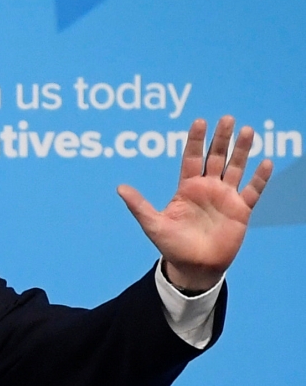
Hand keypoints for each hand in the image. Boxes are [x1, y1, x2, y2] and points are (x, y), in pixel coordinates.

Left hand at [117, 116, 271, 292]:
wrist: (194, 267)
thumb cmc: (172, 246)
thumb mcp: (153, 224)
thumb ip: (139, 205)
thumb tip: (120, 188)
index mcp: (187, 188)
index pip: (191, 158)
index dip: (195, 140)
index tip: (199, 121)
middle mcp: (207, 188)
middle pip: (216, 157)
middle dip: (221, 138)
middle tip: (226, 118)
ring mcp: (225, 197)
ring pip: (235, 168)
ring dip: (241, 150)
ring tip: (247, 130)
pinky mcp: (241, 210)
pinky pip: (252, 190)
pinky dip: (259, 177)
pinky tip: (265, 162)